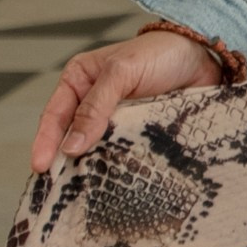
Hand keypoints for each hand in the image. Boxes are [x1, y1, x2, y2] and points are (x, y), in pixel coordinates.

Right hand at [32, 31, 223, 172]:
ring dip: (94, 168)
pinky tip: (116, 184)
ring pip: (98, 149)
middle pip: (73, 137)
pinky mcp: (139, 133)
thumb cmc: (161, 53)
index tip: (40, 167)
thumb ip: (96, 107)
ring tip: (84, 192)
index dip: (46, 142)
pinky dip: (120, 168)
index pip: (55, 116)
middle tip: (57, 189)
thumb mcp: (122, 73)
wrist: (205, 56)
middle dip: (65, 162)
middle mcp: (93, 103)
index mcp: (80, 81)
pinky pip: (125, 154)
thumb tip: (71, 146)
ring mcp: (117, 121)